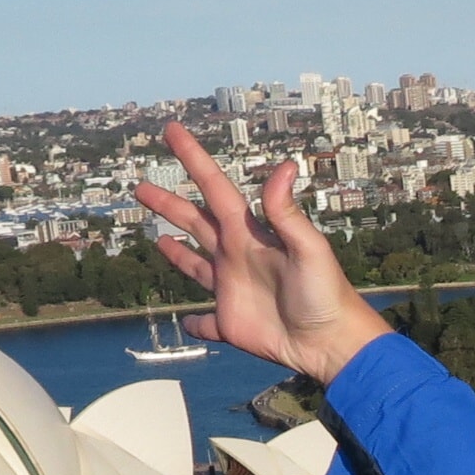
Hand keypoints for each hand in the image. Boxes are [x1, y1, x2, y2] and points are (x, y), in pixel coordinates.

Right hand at [135, 123, 393, 382]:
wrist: (332, 342)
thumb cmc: (326, 293)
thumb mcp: (308, 248)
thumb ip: (287, 212)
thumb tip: (286, 165)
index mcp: (250, 234)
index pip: (215, 188)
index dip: (193, 159)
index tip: (172, 132)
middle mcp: (237, 256)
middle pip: (195, 222)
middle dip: (169, 204)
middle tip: (141, 187)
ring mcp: (232, 289)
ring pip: (195, 265)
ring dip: (176, 253)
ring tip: (158, 238)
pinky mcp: (231, 323)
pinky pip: (206, 323)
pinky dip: (196, 323)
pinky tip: (187, 321)